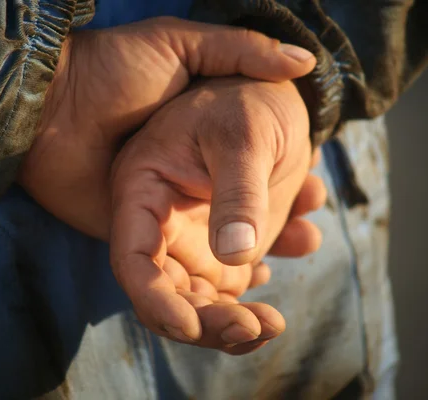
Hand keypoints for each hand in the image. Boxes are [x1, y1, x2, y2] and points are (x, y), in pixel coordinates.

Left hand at [18, 17, 321, 299]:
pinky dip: (212, 295)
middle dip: (280, 244)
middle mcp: (191, 192)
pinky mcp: (135, 243)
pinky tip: (248, 287)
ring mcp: (165, 222)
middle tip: (307, 237)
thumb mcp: (185, 47)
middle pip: (243, 238)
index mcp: (208, 153)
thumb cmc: (115, 68)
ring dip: (251, 287)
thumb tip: (304, 64)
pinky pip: (178, 283)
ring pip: (216, 272)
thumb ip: (242, 52)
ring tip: (280, 278)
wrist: (50, 94)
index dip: (288, 201)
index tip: (312, 201)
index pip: (258, 187)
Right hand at [110, 77, 324, 353]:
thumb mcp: (244, 136)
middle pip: (168, 294)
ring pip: (202, 304)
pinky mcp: (228, 249)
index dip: (154, 300)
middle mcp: (161, 225)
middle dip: (206, 323)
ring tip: (275, 323)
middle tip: (257, 326)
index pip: (133, 260)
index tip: (191, 326)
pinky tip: (294, 250)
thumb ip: (238, 194)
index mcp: (143, 191)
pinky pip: (235, 292)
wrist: (275, 100)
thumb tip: (235, 259)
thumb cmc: (249, 104)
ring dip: (237, 323)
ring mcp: (195, 241)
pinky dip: (258, 299)